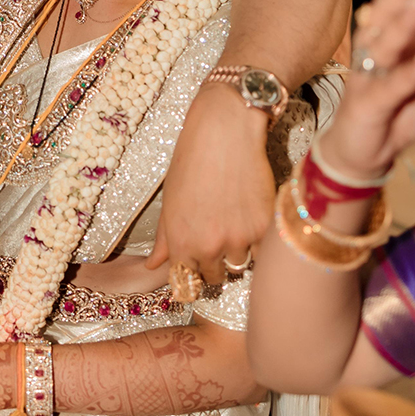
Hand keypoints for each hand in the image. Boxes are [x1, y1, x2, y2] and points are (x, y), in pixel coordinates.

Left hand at [147, 81, 273, 285]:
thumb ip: (164, 239)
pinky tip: (250, 216)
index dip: (192, 273)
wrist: (224, 132)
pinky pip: (261, 252)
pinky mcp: (263, 229)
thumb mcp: (170, 200)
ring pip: (239, 265)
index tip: (197, 265)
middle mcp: (208, 247)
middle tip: (217, 235)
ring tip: (233, 221)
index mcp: (180, 242)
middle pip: (215, 277)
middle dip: (214, 262)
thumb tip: (152, 266)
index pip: (186, 283)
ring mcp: (238, 240)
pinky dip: (257, 241)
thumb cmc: (192, 160)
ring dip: (237, 251)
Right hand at [318, 0, 414, 179]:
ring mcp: (367, 75)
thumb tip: (413, 12)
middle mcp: (371, 50)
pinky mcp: (366, 103)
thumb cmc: (389, 111)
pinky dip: (405, 75)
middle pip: (387, 11)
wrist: (356, 154)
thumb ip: (412, 55)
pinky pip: (389, 85)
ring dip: (403, 22)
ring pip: (385, 43)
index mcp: (381, 38)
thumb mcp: (408, 78)